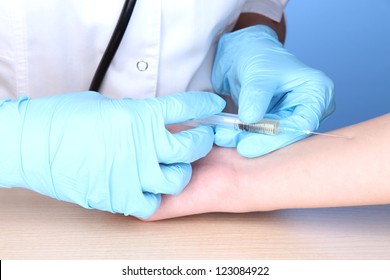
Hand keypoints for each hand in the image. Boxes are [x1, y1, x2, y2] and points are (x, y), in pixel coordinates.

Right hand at [0, 91, 224, 217]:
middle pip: (191, 147)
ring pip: (177, 179)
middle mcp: (142, 145)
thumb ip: (135, 114)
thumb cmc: (63, 119)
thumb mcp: (106, 106)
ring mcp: (132, 174)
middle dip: (202, 141)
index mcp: (139, 115)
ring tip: (176, 167)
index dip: (204, 104)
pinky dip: (154, 197)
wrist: (32, 144)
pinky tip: (149, 189)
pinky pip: (151, 203)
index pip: (185, 107)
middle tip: (201, 139)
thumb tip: (151, 119)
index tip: (213, 104)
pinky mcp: (118, 197)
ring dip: (181, 172)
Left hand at [212, 25, 334, 156]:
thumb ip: (255, 95)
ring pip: (269, 139)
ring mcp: (289, 119)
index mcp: (317, 92)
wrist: (242, 54)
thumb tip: (249, 119)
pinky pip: (256, 136)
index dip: (276, 138)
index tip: (250, 145)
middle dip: (258, 142)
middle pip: (286, 136)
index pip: (302, 124)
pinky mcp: (271, 125)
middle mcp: (307, 109)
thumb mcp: (257, 71)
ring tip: (223, 137)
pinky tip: (224, 136)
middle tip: (236, 146)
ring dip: (245, 140)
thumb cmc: (259, 54)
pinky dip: (240, 137)